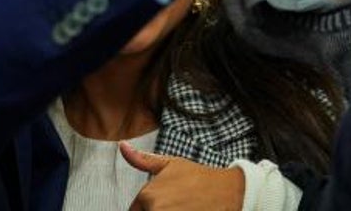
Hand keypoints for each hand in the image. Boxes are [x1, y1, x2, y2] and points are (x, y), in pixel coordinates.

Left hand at [122, 142, 243, 210]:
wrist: (229, 192)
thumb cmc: (199, 178)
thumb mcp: (171, 164)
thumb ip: (142, 160)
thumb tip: (121, 145)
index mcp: (148, 195)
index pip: (135, 210)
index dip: (147, 207)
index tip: (170, 200)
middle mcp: (156, 210)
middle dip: (158, 210)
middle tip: (179, 204)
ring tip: (185, 207)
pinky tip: (190, 210)